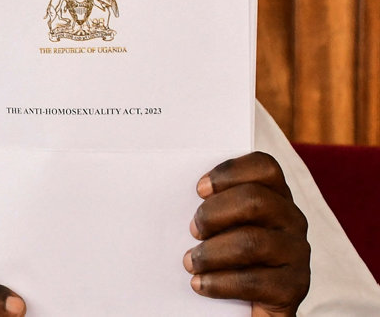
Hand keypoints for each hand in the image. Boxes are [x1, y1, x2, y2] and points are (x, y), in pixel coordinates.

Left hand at [183, 151, 310, 315]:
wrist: (247, 306)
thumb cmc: (227, 255)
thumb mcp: (222, 226)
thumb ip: (213, 207)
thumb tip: (172, 196)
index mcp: (275, 196)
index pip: (264, 166)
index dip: (230, 171)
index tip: (198, 189)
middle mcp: (292, 220)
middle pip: (255, 199)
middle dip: (213, 214)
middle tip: (192, 230)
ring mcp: (297, 253)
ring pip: (251, 241)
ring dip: (210, 252)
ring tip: (189, 262)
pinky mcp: (294, 287)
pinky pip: (253, 281)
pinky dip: (218, 283)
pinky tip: (200, 284)